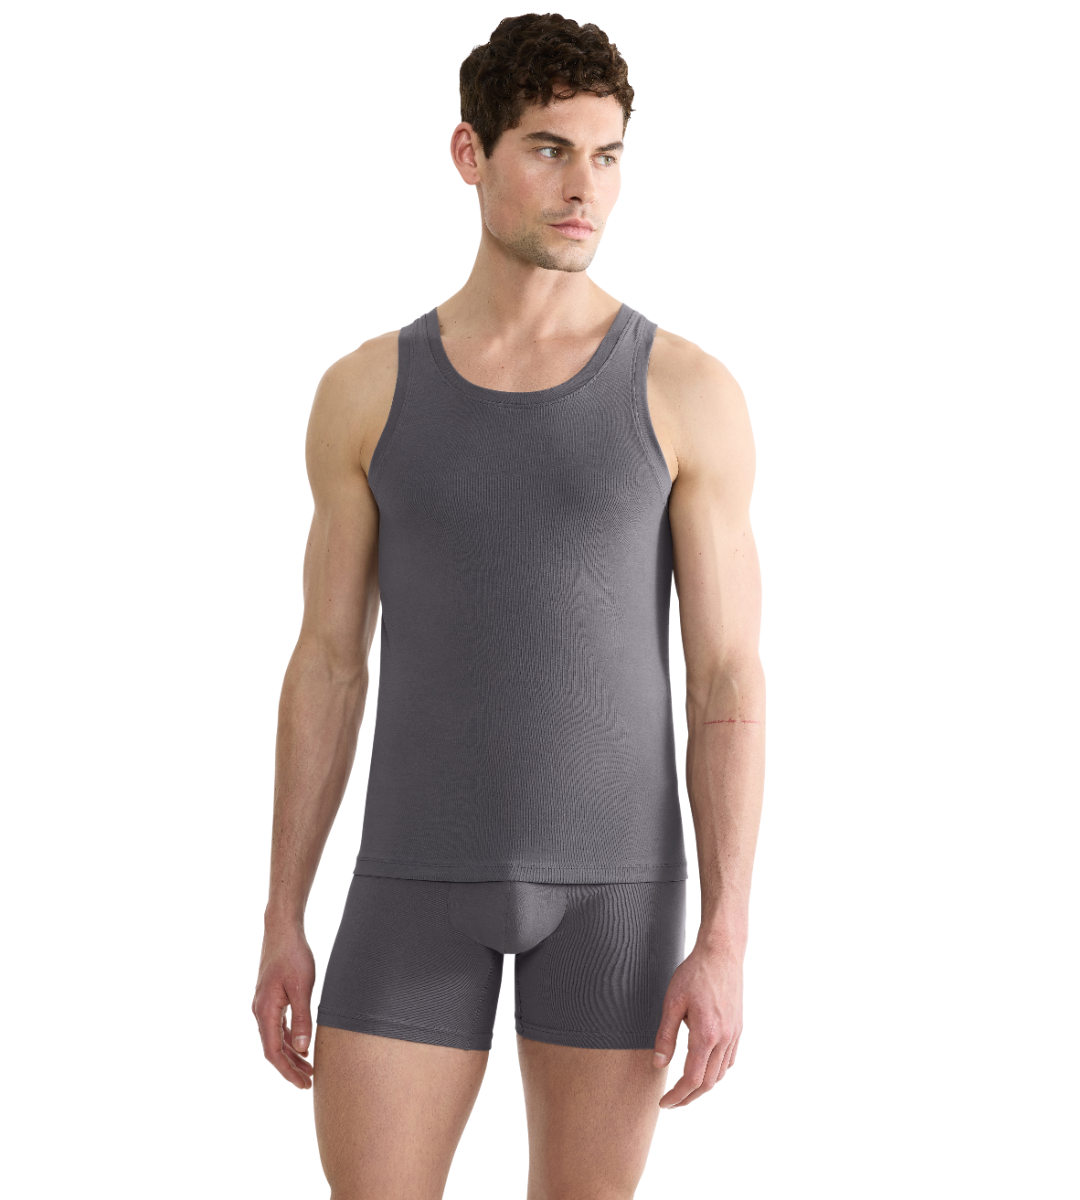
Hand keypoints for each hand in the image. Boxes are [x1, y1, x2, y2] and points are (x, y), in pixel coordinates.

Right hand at [252, 924, 316, 1089]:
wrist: (283, 931)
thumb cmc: (293, 956)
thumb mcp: (301, 989)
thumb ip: (302, 1019)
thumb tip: (302, 1049)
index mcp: (265, 1012)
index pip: (273, 1052)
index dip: (287, 1071)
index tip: (302, 1084)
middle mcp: (261, 1012)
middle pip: (274, 1049)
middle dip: (291, 1067)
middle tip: (310, 1082)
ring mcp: (266, 1005)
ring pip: (278, 1038)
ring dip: (293, 1054)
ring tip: (310, 1068)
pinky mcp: (273, 998)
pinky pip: (280, 1026)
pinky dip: (291, 1038)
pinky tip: (304, 1044)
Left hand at [652, 942, 743, 1108]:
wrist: (722, 953)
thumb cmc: (695, 973)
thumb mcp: (672, 1002)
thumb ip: (665, 1035)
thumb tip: (659, 1064)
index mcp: (707, 1034)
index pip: (692, 1079)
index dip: (677, 1096)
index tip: (664, 1102)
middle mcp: (724, 1039)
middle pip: (708, 1083)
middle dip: (689, 1098)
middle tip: (671, 1102)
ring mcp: (735, 1035)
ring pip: (720, 1074)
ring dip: (702, 1087)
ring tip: (684, 1090)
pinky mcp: (738, 1029)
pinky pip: (729, 1061)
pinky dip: (715, 1073)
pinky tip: (703, 1070)